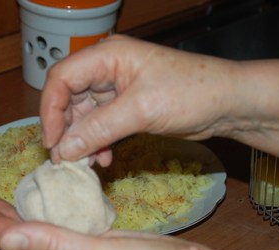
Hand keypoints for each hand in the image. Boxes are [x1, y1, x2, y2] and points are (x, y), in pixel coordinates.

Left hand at [0, 197, 232, 249]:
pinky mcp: (114, 246)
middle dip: (10, 223)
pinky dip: (67, 215)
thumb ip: (51, 244)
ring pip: (56, 235)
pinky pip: (81, 229)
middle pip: (33, 242)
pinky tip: (72, 205)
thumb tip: (3, 237)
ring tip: (23, 200)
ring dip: (36, 218)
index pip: (21, 247)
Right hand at [40, 35, 237, 165]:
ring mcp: (118, 88)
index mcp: (108, 55)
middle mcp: (108, 68)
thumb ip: (99, 129)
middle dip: (66, 130)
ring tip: (87, 164)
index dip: (50, 110)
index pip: (61, 78)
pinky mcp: (129, 107)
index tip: (52, 142)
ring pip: (84, 115)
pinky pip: (102, 125)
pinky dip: (99, 142)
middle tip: (65, 160)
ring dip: (83, 140)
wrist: (228, 104)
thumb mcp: (141, 111)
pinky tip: (104, 159)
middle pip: (69, 97)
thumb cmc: (191, 94)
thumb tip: (64, 150)